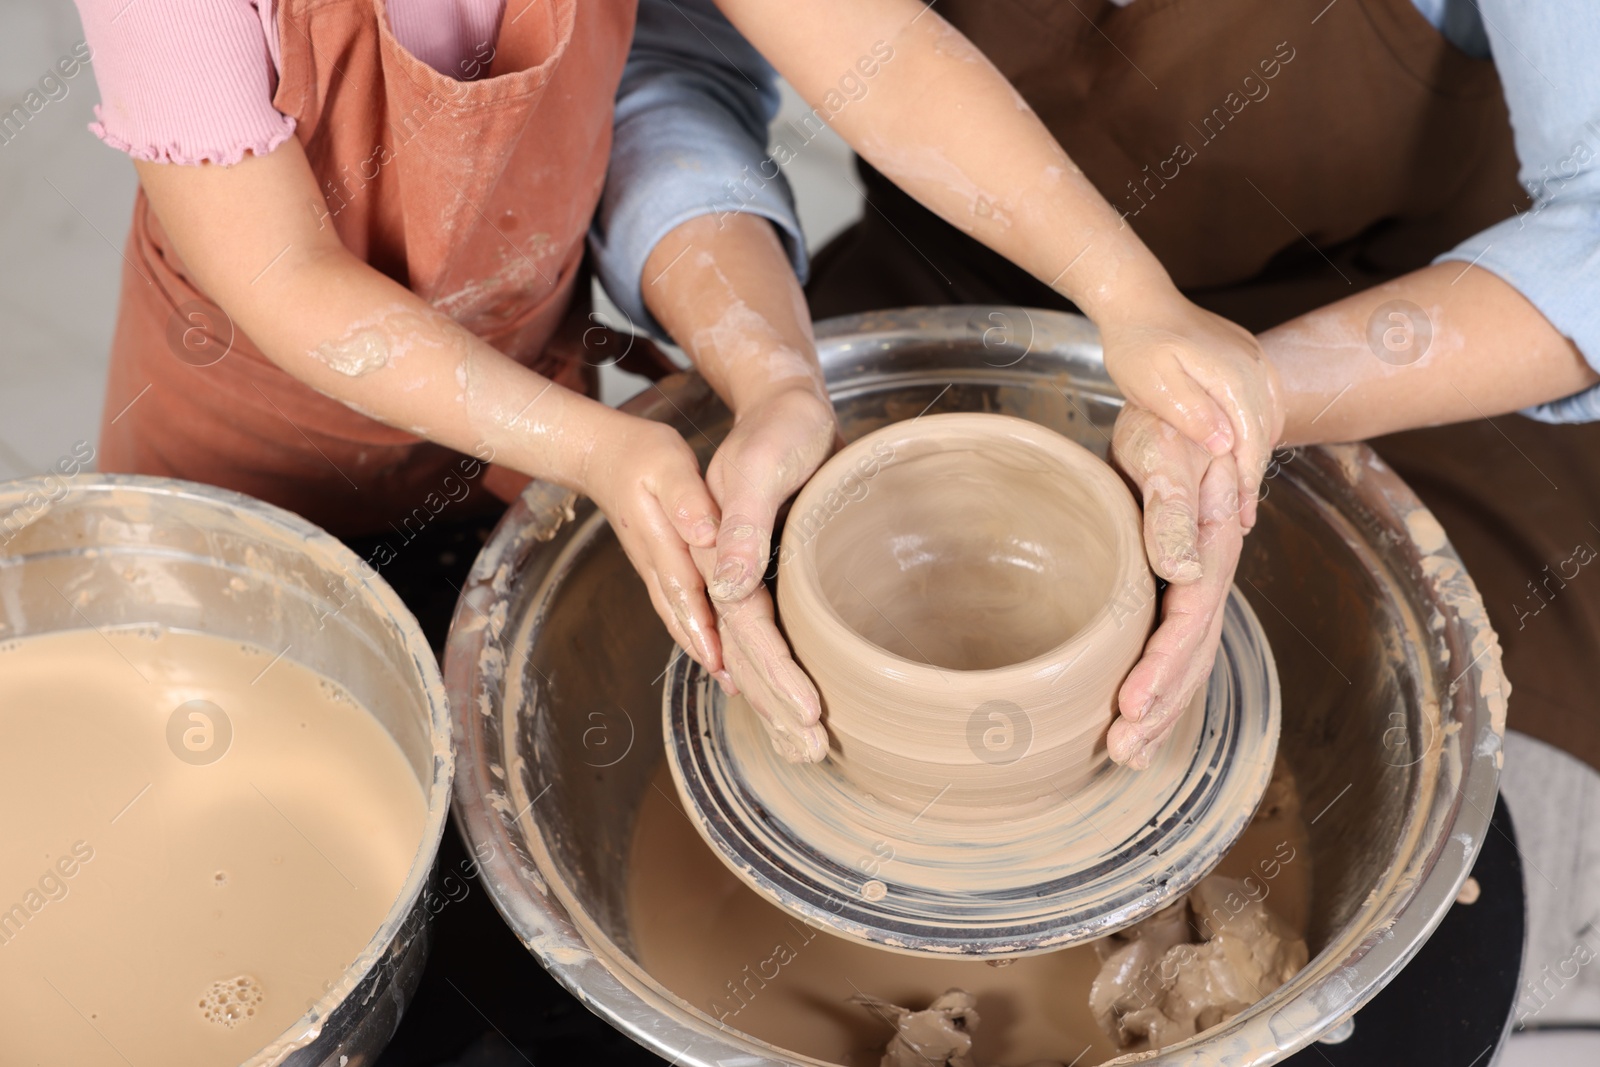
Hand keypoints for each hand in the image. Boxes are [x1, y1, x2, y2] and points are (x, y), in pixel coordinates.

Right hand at [581, 410, 723, 674]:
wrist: (602, 457)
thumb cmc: (640, 454)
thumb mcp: (667, 463)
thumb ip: (687, 498)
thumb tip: (705, 533)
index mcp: (663, 542)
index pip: (689, 593)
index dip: (706, 628)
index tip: (723, 660)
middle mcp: (657, 565)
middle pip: (686, 619)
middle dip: (712, 655)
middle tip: (739, 688)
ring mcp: (656, 572)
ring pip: (681, 620)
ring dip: (705, 652)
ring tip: (735, 684)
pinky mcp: (661, 571)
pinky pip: (680, 611)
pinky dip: (697, 636)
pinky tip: (718, 654)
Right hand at [696, 384, 838, 762]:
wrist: (744, 413)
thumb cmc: (775, 427)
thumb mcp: (756, 466)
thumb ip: (738, 523)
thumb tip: (728, 586)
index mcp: (712, 557)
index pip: (747, 632)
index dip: (777, 674)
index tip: (809, 712)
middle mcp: (715, 577)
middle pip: (744, 656)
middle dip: (777, 707)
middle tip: (814, 753)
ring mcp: (727, 582)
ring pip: (746, 656)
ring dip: (773, 702)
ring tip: (803, 745)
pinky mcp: (747, 577)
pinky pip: (754, 639)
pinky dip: (769, 674)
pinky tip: (784, 699)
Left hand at [1101, 296, 1283, 530]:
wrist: (1137, 300)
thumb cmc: (1136, 343)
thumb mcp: (1153, 383)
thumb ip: (1191, 413)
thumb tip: (1226, 445)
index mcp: (1234, 376)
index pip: (1251, 441)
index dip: (1247, 482)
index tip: (1242, 516)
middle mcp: (1253, 366)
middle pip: (1265, 432)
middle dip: (1255, 476)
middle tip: (1244, 517)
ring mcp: (1253, 357)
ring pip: (1268, 416)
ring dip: (1258, 453)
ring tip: (1243, 490)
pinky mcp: (1246, 354)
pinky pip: (1264, 398)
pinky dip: (1258, 428)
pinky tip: (1244, 447)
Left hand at [1107, 405, 1245, 768]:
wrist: (1186, 407)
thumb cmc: (1172, 424)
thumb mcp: (1169, 453)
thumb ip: (1175, 509)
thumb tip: (1183, 568)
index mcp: (1212, 547)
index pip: (1190, 621)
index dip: (1163, 668)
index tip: (1130, 705)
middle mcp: (1208, 574)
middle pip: (1192, 654)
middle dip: (1161, 707)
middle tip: (1123, 750)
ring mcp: (1193, 584)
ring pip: (1185, 659)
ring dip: (1160, 709)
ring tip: (1126, 754)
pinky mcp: (1172, 585)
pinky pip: (1171, 646)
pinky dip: (1156, 686)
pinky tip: (1133, 719)